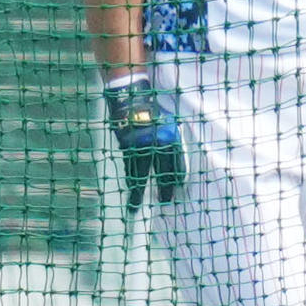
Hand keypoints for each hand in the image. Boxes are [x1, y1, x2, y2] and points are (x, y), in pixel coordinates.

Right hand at [103, 76, 185, 210]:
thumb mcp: (169, 122)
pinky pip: (130, 167)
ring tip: (134, 207)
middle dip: (163, 189)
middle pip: (162, 172)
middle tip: (165, 203)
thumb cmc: (153, 108)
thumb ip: (171, 139)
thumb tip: (174, 155)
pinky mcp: (127, 147)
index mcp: (171, 138)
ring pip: (141, 174)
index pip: (177, 163)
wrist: (133, 97)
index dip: (177, 177)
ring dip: (138, 191)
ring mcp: (141, 147)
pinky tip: (129, 187)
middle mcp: (158, 145)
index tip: (178, 188)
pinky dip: (130, 177)